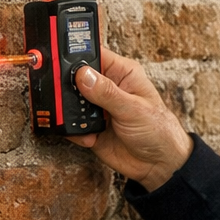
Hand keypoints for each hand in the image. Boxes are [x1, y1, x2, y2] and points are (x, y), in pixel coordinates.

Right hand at [69, 48, 192, 190]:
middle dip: (67, 88)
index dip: (75, 55)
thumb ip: (107, 92)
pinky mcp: (89, 127)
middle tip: (68, 98)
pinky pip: (70, 124)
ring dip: (70, 112)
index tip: (60, 62)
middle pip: (74, 77)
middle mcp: (106, 87)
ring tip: (82, 122)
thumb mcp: (134, 108)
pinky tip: (90, 137)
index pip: (93, 54)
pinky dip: (74, 131)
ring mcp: (96, 107)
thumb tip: (83, 75)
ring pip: (69, 101)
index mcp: (120, 73)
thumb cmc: (158, 130)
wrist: (158, 164)